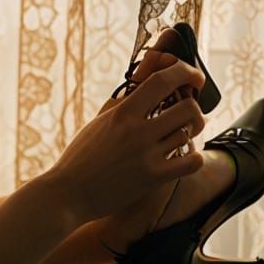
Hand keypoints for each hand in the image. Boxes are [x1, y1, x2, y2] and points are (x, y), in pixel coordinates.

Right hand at [45, 57, 205, 226]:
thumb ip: (123, 107)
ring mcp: (147, 155)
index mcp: (123, 112)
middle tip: (189, 114)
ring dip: (191, 133)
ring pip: (188, 134)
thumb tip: (142, 90)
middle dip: (194, 108)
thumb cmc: (81, 155)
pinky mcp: (153, 179)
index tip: (194, 75)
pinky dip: (194, 158)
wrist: (69, 191)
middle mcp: (138, 130)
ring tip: (182, 135)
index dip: (183, 72)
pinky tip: (186, 157)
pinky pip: (190, 163)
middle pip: (186, 108)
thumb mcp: (100, 122)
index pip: (161, 81)